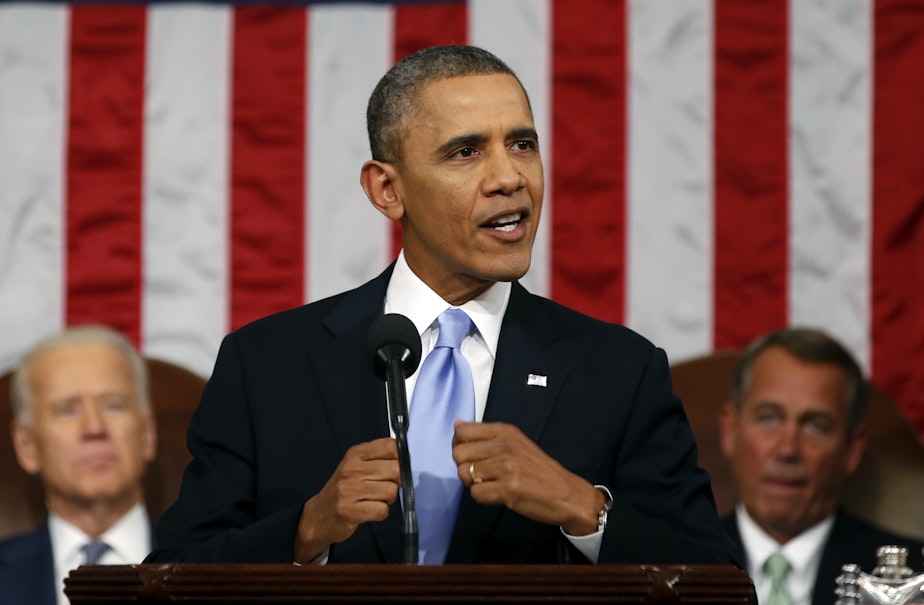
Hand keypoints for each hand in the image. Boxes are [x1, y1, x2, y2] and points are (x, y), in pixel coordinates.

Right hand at [294, 437, 399, 562]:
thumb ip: (380, 457)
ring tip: (373, 499)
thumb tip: (406, 458)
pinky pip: (382, 510)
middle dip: (396, 482)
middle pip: (395, 470)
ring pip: (391, 491)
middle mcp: (352, 468)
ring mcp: (349, 490)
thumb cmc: (345, 488)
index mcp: (356, 454)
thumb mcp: (357, 465)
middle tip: (383, 487)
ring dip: (387, 499)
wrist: (319, 515)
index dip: (400, 458)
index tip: (395, 467)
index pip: (391, 446)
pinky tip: (369, 511)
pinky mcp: (350, 511)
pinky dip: (380, 513)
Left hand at [451, 421, 603, 535]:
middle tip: (482, 474)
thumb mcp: (516, 443)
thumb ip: (487, 435)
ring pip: (465, 474)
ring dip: (474, 483)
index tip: (471, 454)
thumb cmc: (540, 470)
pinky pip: (476, 493)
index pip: (462, 431)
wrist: (567, 494)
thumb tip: (458, 425)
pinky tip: (497, 495)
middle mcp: (504, 446)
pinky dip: (483, 497)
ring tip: (492, 484)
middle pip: (458, 454)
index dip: (459, 445)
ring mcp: (506, 467)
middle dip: (465, 467)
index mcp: (505, 432)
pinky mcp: (508, 489)